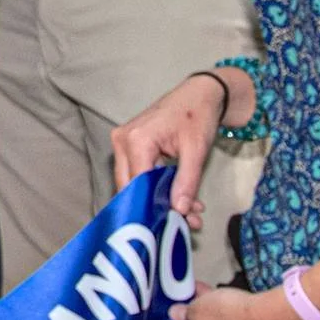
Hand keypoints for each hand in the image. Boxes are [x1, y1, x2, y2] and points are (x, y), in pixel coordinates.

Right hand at [112, 74, 225, 228]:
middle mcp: (122, 141)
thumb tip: (178, 211)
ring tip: (190, 212)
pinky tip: (179, 197)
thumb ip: (186, 182)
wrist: (198, 94)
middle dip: (156, 207)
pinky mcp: (128, 146)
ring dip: (157, 199)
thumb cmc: (196, 116)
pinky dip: (156, 187)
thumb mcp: (196, 151)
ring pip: (133, 183)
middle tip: (186, 222)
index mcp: (136, 140)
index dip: (155, 206)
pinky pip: (137, 173)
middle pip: (130, 186)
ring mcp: (122, 143)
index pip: (137, 184)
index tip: (176, 224)